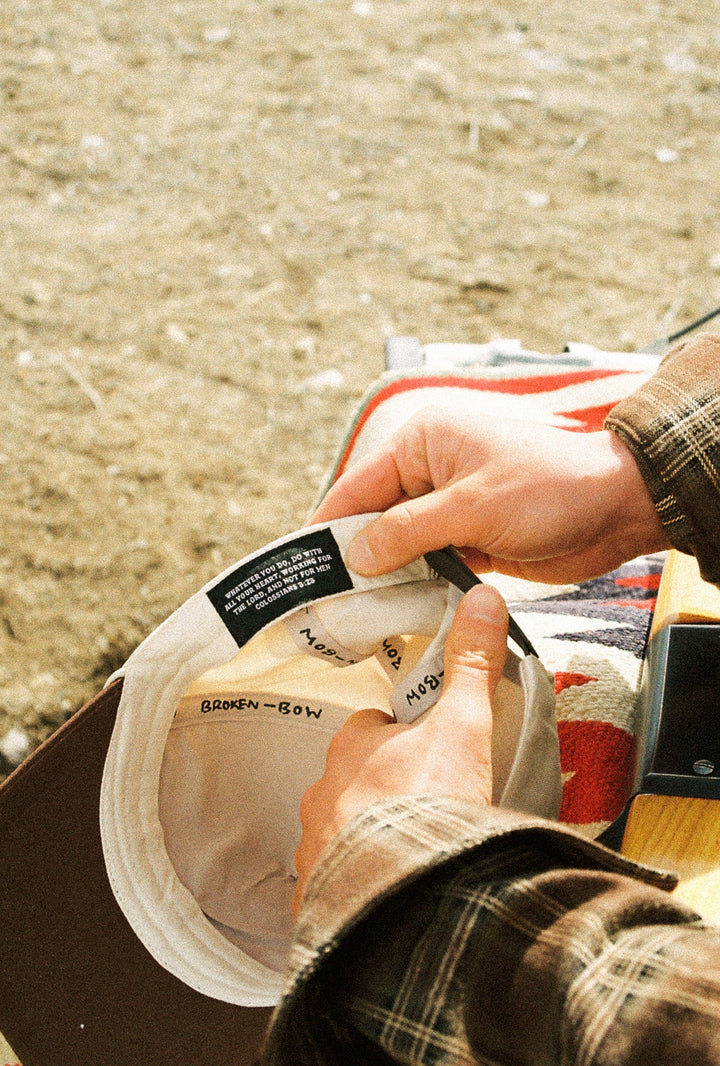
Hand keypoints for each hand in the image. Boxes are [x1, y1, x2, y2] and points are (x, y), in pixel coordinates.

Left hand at [292, 584, 507, 914]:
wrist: (406, 899)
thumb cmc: (431, 806)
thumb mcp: (465, 726)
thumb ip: (472, 664)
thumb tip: (482, 596)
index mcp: (352, 744)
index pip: (374, 727)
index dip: (405, 738)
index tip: (432, 755)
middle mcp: (321, 790)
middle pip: (356, 777)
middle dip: (385, 788)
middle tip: (430, 806)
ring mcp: (314, 844)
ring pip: (342, 827)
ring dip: (369, 834)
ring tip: (415, 850)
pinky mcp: (315, 894)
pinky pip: (333, 879)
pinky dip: (356, 881)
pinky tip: (389, 887)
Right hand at [313, 407, 668, 583]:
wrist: (619, 507)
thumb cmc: (549, 487)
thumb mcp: (471, 506)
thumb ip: (408, 530)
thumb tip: (354, 554)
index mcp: (423, 443)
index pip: (358, 486)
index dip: (327, 527)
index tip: (299, 566)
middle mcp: (430, 471)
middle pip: (374, 518)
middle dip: (353, 557)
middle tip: (323, 602)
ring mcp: (451, 507)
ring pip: (401, 545)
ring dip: (385, 576)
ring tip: (353, 616)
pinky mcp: (471, 538)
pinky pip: (430, 563)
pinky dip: (416, 585)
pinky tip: (398, 613)